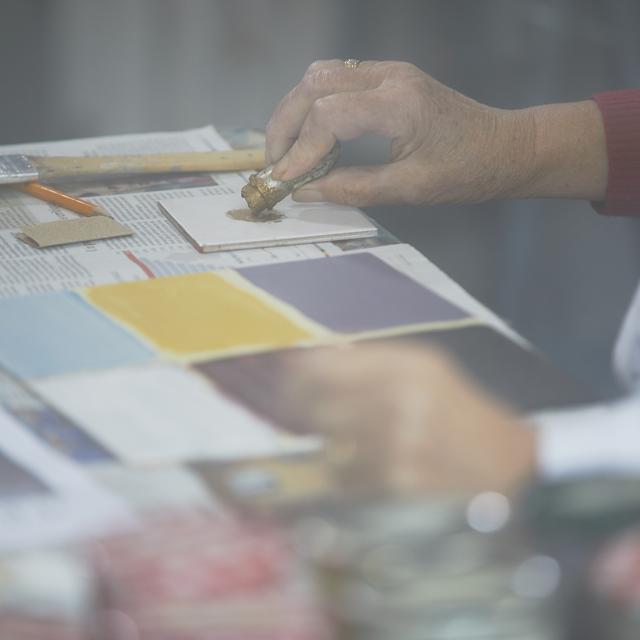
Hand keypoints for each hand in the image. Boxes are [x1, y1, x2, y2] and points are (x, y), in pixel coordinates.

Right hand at [265, 60, 606, 205]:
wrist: (504, 147)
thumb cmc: (466, 172)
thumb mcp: (410, 189)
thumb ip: (354, 188)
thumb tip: (305, 191)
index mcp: (399, 104)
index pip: (328, 115)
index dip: (299, 149)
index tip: (283, 180)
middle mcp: (389, 76)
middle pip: (314, 85)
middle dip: (284, 125)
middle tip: (273, 164)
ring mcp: (388, 71)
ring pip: (320, 75)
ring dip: (295, 111)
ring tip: (287, 151)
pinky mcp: (388, 77)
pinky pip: (336, 79)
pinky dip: (313, 105)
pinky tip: (312, 136)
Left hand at [283, 343, 535, 494]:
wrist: (505, 460)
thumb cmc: (458, 409)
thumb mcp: (426, 368)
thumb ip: (371, 360)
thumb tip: (308, 358)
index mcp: (408, 364)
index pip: (325, 365)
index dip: (297, 374)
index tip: (287, 379)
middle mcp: (403, 398)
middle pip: (319, 406)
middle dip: (308, 413)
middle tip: (308, 415)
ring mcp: (401, 443)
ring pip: (330, 446)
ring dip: (332, 447)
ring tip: (353, 444)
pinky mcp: (401, 482)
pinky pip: (347, 478)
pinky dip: (349, 475)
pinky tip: (370, 468)